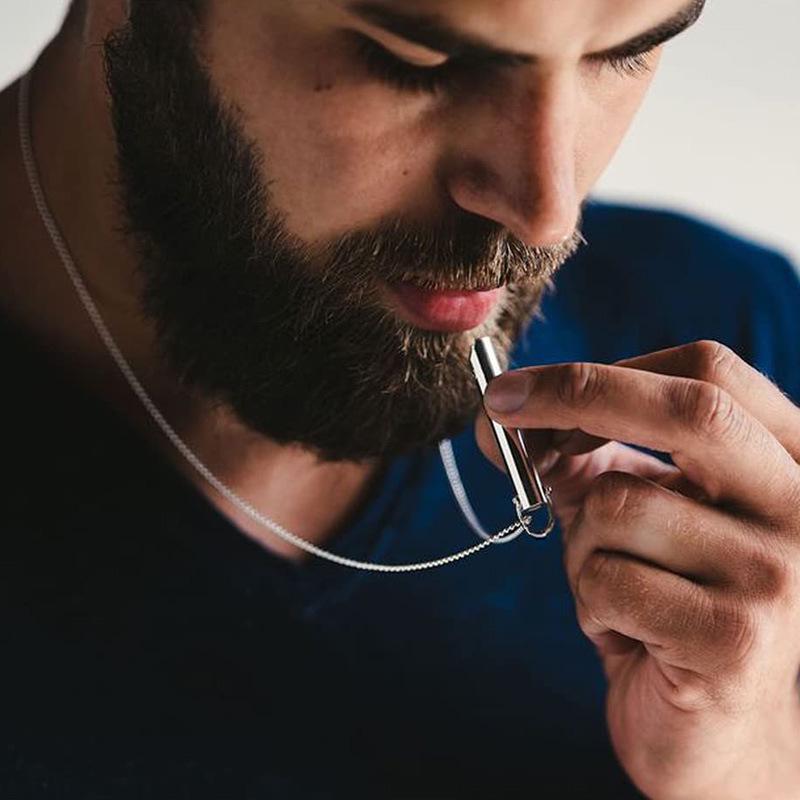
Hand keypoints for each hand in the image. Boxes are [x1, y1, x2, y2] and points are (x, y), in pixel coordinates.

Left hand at [475, 340, 799, 798]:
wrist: (712, 731)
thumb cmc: (662, 603)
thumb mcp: (627, 513)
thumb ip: (582, 457)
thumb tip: (502, 417)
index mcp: (784, 460)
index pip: (706, 372)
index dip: (602, 370)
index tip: (520, 387)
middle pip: (690, 408)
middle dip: (576, 394)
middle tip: (499, 407)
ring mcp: (780, 574)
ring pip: (619, 503)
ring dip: (580, 544)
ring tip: (612, 587)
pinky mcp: (737, 639)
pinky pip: (607, 580)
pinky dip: (588, 601)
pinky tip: (624, 632)